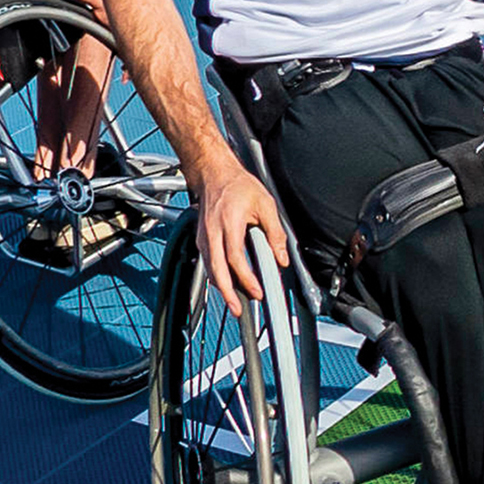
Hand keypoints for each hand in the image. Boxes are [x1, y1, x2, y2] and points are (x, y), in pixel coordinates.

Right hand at [193, 155, 294, 321]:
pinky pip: (208, 262)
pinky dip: (217, 276)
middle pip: (216, 270)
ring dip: (222, 288)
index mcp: (229, 223)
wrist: (214, 174)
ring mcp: (204, 237)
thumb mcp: (265, 204)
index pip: (235, 258)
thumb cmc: (238, 185)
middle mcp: (212, 233)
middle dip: (227, 293)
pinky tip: (227, 284)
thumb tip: (282, 258)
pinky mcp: (202, 239)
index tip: (256, 291)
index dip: (245, 278)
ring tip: (235, 303)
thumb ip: (275, 233)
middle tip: (238, 310)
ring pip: (209, 269)